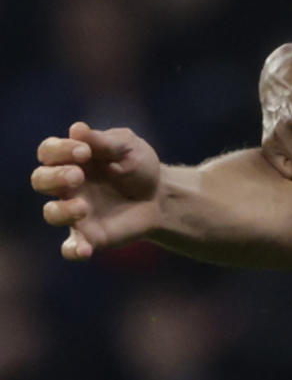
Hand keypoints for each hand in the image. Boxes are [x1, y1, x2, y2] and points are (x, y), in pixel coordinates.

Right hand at [31, 123, 163, 259]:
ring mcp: (75, 212)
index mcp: (72, 159)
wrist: (162, 196)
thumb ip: (104, 141)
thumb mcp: (128, 147)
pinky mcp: (89, 235)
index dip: (59, 150)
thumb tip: (76, 129)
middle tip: (78, 176)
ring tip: (83, 207)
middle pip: (41, 180)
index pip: (49, 152)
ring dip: (62, 210)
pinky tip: (84, 250)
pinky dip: (74, 250)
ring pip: (51, 213)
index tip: (84, 151)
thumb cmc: (139, 166)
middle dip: (54, 177)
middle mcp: (67, 186)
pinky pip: (72, 247)